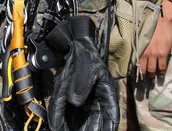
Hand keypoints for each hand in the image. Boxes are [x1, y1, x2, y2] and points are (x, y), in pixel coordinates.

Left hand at [46, 16, 119, 130]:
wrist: (76, 48)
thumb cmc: (87, 56)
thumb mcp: (87, 67)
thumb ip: (82, 83)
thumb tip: (74, 102)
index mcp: (108, 94)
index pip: (111, 117)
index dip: (107, 128)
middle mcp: (98, 102)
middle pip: (96, 123)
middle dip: (90, 130)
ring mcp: (87, 103)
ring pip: (83, 122)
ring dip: (77, 128)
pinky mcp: (75, 101)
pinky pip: (70, 115)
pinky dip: (65, 121)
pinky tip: (59, 126)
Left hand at [139, 0, 171, 78]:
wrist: (161, 18)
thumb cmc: (148, 24)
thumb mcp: (139, 35)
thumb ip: (137, 45)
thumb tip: (134, 53)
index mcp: (137, 48)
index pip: (134, 63)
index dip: (134, 71)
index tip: (134, 75)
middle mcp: (144, 52)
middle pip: (143, 69)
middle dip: (144, 75)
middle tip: (145, 77)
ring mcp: (154, 54)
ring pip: (153, 70)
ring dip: (152, 75)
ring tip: (153, 76)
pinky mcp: (163, 53)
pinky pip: (162, 67)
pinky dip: (161, 72)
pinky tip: (161, 74)